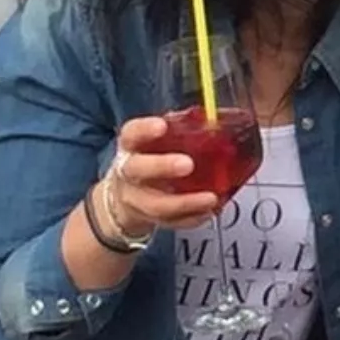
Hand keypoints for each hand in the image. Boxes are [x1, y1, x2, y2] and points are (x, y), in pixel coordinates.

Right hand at [105, 116, 219, 237]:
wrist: (124, 197)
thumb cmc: (149, 159)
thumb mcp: (156, 141)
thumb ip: (179, 129)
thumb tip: (215, 116)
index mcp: (131, 146)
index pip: (131, 134)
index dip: (145, 130)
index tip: (162, 126)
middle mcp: (129, 172)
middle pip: (138, 169)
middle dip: (162, 166)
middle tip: (187, 164)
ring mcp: (136, 199)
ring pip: (155, 205)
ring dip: (185, 202)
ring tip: (211, 198)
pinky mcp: (148, 219)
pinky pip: (170, 223)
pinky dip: (190, 219)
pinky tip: (208, 212)